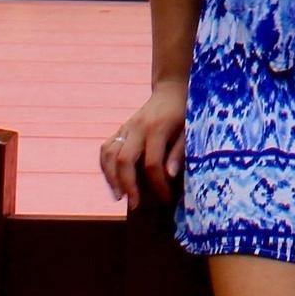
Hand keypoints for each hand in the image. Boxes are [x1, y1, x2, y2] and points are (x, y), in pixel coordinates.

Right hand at [100, 79, 187, 209]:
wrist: (171, 90)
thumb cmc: (184, 113)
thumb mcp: (189, 131)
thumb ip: (179, 152)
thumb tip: (169, 176)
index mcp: (158, 128)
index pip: (152, 163)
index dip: (157, 184)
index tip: (165, 199)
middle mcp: (137, 127)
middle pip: (124, 160)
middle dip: (128, 185)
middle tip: (136, 205)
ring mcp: (126, 127)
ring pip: (109, 154)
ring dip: (111, 178)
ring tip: (120, 196)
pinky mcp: (120, 128)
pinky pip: (106, 148)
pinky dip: (105, 166)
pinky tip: (112, 181)